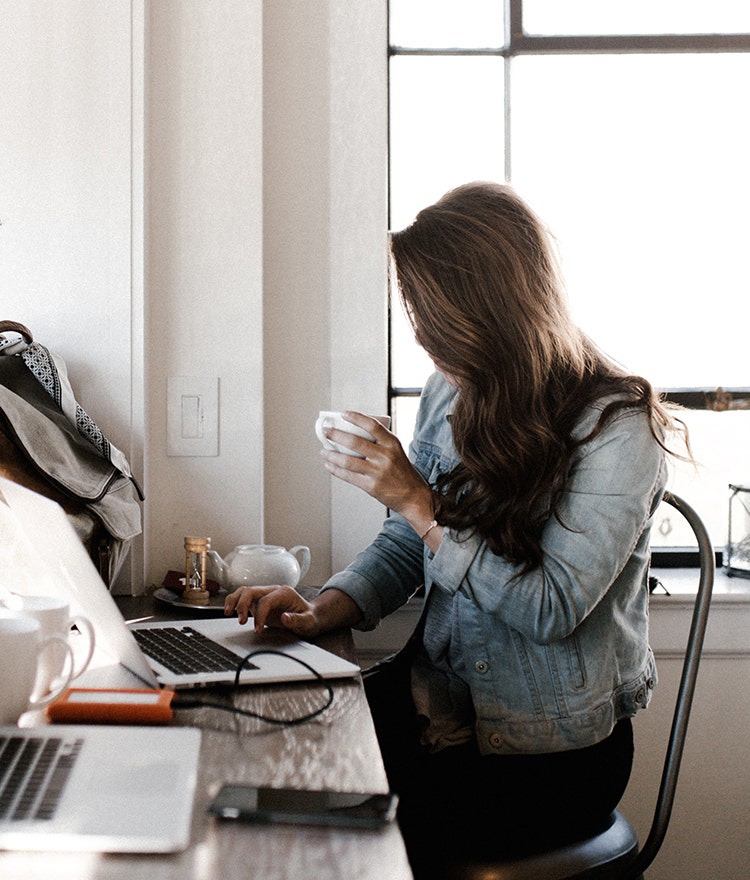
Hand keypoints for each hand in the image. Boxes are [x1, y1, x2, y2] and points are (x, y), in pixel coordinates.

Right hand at [224, 585, 362, 636]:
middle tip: (241, 621)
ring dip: (235, 601)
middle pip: (252, 591)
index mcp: (284, 593)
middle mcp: (273, 591)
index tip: (257, 629)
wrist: (311, 617)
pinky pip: (243, 598)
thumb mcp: (309, 621)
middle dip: (243, 605)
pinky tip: (230, 612)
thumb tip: (285, 618)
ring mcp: (265, 596)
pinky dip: (235, 603)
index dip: (259, 615)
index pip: (266, 600)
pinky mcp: (259, 602)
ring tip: (228, 613)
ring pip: (244, 591)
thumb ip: (298, 620)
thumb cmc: (310, 618)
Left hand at [320, 411, 432, 520]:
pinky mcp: (371, 486)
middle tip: (326, 431)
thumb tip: (353, 432)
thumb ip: (380, 442)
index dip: (356, 417)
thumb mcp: (396, 451)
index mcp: (392, 443)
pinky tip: (329, 465)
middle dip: (336, 435)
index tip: (343, 413)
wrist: (413, 495)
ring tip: (323, 451)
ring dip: (331, 455)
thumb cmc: (402, 472)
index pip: (372, 425)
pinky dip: (335, 470)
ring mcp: (378, 472)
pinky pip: (348, 476)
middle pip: (355, 442)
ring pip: (348, 460)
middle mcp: (385, 456)